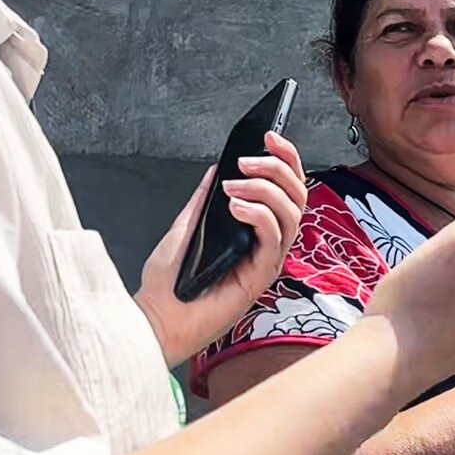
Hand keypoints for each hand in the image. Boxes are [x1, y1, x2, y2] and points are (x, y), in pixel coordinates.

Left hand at [135, 132, 307, 366]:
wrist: (157, 318)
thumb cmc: (170, 282)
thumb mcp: (185, 227)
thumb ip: (203, 201)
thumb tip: (214, 169)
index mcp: (254, 230)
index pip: (284, 189)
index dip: (284, 159)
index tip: (268, 136)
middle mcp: (267, 243)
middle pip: (297, 196)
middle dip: (279, 168)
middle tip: (248, 160)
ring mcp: (266, 260)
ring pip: (291, 214)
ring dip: (265, 190)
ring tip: (232, 187)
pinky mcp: (261, 276)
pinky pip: (274, 238)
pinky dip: (258, 215)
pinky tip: (234, 207)